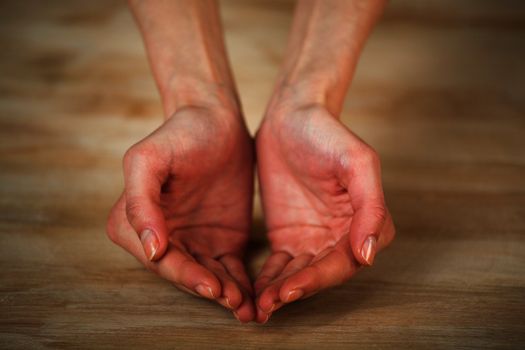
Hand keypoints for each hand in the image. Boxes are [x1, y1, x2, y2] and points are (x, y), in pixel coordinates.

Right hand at [106, 106, 255, 321]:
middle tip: (232, 301)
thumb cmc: (178, 134)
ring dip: (225, 294)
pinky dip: (240, 285)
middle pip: (185, 273)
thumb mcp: (148, 159)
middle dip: (208, 289)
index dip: (184, 275)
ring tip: (246, 305)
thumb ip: (141, 202)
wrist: (216, 121)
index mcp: (135, 223)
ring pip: (209, 276)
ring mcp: (194, 243)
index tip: (208, 286)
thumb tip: (150, 249)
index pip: (160, 259)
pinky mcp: (222, 243)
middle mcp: (162, 238)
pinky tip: (254, 297)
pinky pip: (230, 270)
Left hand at [254, 103, 394, 322]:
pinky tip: (253, 293)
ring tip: (258, 307)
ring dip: (281, 292)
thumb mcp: (357, 161)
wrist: (291, 117)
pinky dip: (268, 280)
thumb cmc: (328, 133)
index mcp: (365, 221)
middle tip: (270, 304)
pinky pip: (279, 265)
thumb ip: (370, 205)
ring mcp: (314, 238)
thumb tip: (370, 253)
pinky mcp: (288, 236)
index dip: (320, 278)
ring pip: (299, 274)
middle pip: (321, 273)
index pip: (345, 261)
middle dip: (296, 290)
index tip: (292, 289)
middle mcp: (341, 236)